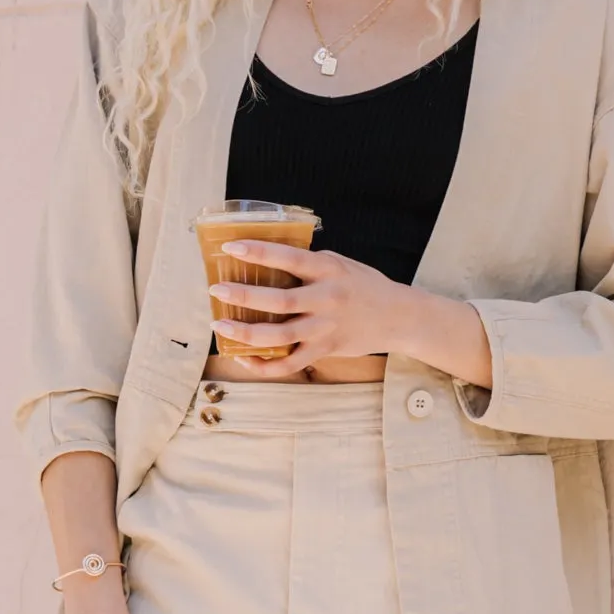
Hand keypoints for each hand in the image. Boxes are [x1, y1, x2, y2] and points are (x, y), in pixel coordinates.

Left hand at [209, 243, 492, 384]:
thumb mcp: (339, 264)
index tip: (231, 248)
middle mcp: (327, 299)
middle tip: (216, 290)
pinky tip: (245, 359)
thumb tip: (266, 258)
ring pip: (281, 336)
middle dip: (244, 296)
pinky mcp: (325, 350)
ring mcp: (326, 328)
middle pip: (280, 301)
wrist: (396, 316)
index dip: (260, 253)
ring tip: (221, 327)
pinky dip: (266, 365)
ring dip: (247, 334)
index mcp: (329, 270)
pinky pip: (291, 363)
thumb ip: (308, 264)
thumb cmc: (362, 285)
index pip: (290, 258)